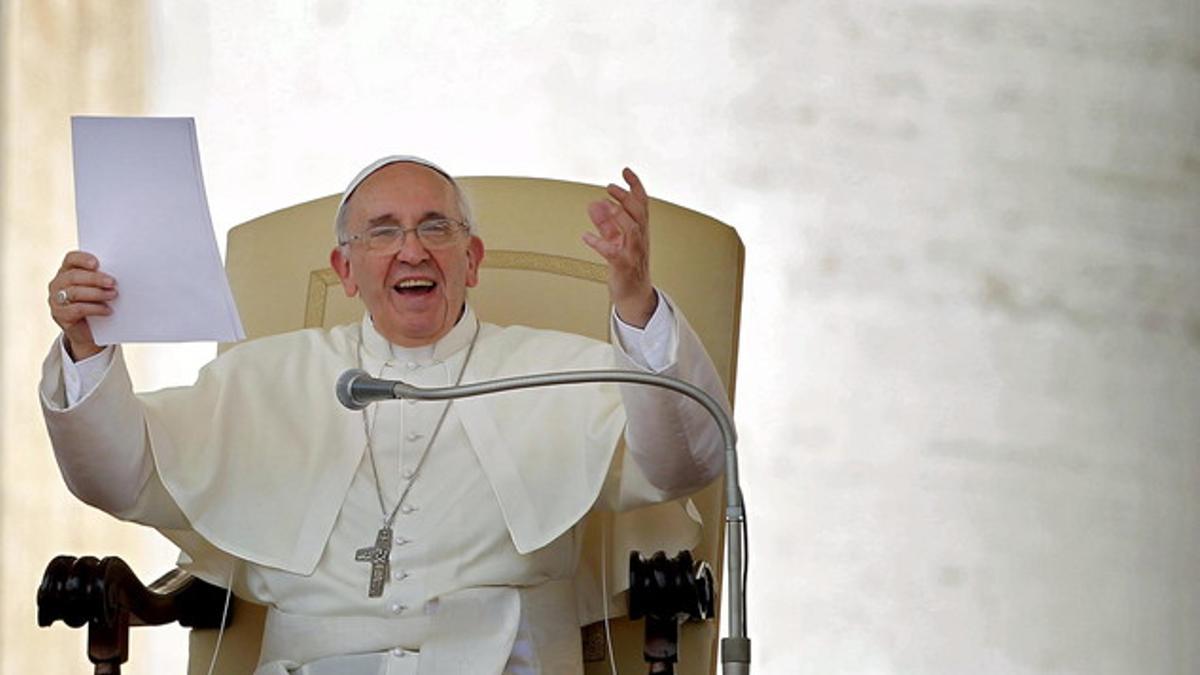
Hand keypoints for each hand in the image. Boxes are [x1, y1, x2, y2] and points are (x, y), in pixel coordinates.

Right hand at [47, 251, 116, 360]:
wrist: (88, 332)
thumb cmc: (96, 303)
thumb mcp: (98, 288)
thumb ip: (102, 278)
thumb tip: (120, 273)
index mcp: (67, 271)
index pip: (71, 259)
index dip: (83, 259)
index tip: (97, 264)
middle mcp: (58, 283)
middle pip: (74, 276)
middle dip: (95, 278)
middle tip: (112, 282)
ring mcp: (55, 299)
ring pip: (74, 292)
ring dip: (97, 293)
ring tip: (113, 295)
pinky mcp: (59, 315)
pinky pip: (77, 309)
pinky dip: (95, 308)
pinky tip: (108, 310)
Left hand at [582, 167, 657, 326]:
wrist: (634, 294)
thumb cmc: (627, 265)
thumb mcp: (616, 239)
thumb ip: (604, 222)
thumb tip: (594, 203)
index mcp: (640, 229)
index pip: (642, 203)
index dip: (635, 185)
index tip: (625, 170)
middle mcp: (640, 238)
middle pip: (639, 212)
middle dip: (626, 197)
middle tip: (610, 186)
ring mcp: (633, 252)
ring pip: (632, 230)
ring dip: (619, 216)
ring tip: (604, 206)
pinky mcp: (623, 266)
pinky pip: (612, 252)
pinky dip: (599, 243)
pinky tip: (586, 236)